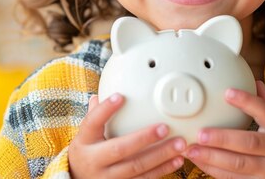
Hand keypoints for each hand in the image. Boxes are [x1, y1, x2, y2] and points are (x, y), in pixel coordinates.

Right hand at [68, 94, 186, 177]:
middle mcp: (95, 160)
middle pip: (120, 149)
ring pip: (136, 167)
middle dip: (144, 138)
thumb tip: (101, 93)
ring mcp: (108, 177)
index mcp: (85, 142)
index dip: (105, 110)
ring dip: (161, 155)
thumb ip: (95, 114)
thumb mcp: (86, 134)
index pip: (92, 122)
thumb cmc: (87, 151)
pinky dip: (162, 170)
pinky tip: (177, 160)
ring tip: (180, 144)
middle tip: (165, 128)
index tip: (120, 96)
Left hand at [184, 81, 264, 178]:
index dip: (247, 102)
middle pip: (249, 143)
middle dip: (223, 138)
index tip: (227, 92)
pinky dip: (215, 171)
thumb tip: (255, 82)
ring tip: (192, 149)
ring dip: (213, 157)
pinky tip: (200, 162)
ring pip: (239, 165)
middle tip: (201, 132)